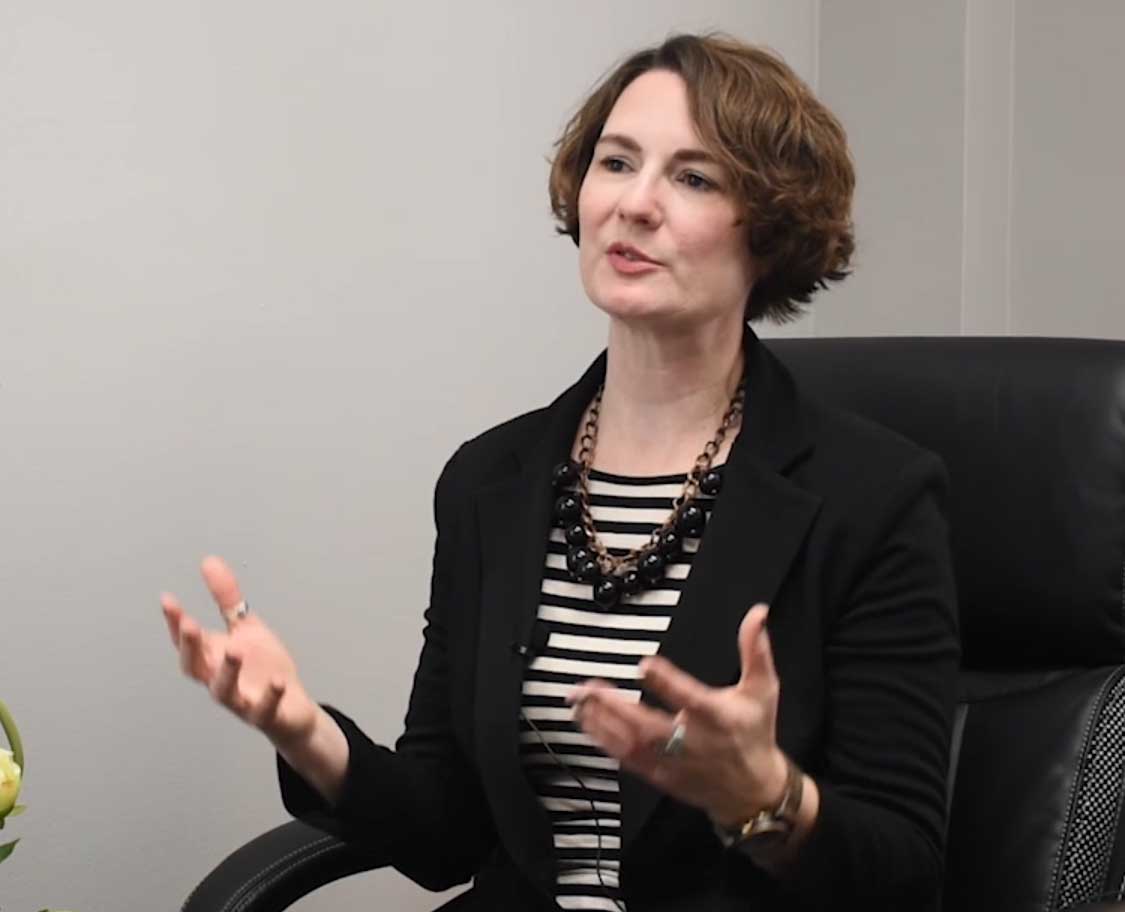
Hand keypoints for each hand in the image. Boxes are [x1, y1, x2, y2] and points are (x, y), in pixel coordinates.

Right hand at [161, 555, 318, 750]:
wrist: (291, 707)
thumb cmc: (262, 668)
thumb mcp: (246, 628)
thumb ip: (228, 598)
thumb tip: (208, 561)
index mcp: (212, 658)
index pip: (187, 640)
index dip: (175, 623)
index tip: (168, 599)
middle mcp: (219, 680)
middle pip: (195, 667)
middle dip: (190, 646)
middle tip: (189, 623)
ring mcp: (240, 700)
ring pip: (223, 691)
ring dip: (227, 671)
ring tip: (234, 650)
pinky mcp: (264, 713)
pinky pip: (263, 708)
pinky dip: (269, 695)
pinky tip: (277, 680)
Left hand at [567, 603, 787, 825]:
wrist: (753, 792)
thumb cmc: (754, 733)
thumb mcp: (763, 689)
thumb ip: (756, 650)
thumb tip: (757, 614)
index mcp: (718, 717)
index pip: (691, 699)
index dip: (667, 682)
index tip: (645, 664)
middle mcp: (693, 742)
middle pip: (650, 726)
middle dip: (616, 707)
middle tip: (589, 687)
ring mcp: (674, 762)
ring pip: (632, 745)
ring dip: (601, 723)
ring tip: (579, 701)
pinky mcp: (661, 776)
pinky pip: (627, 760)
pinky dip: (604, 742)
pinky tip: (587, 724)